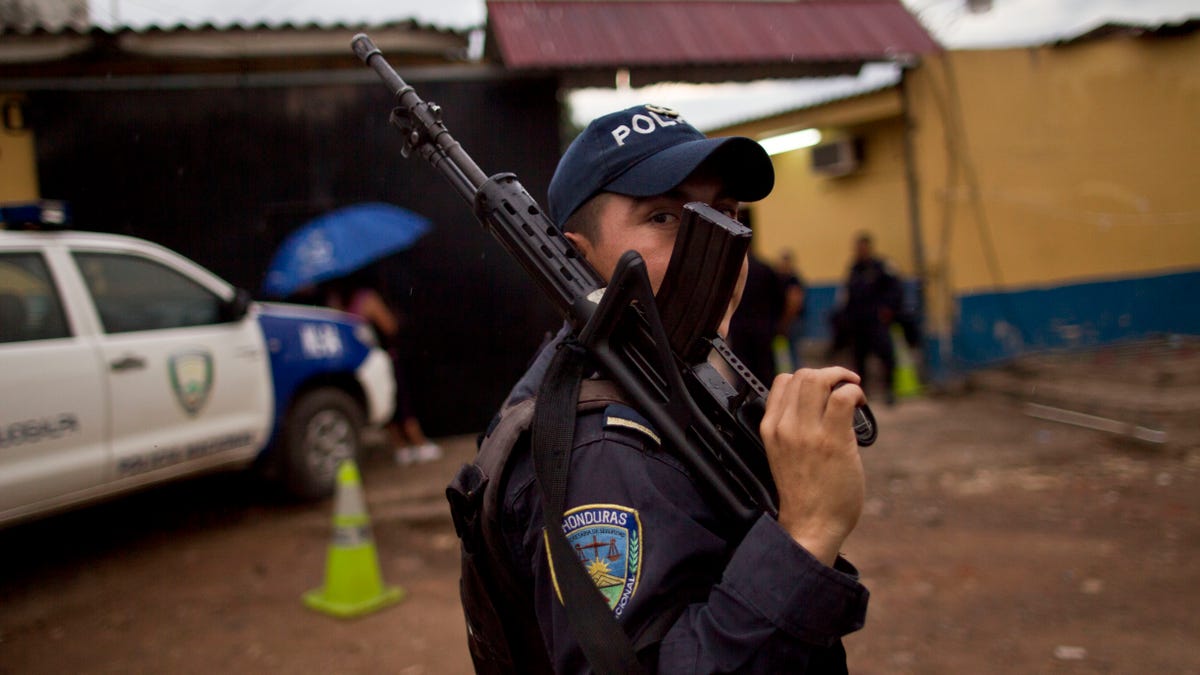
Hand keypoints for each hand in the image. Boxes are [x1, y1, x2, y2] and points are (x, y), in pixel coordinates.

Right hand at [759, 367, 865, 565]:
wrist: (811, 524)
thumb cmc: (803, 494)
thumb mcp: (783, 454)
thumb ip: (793, 428)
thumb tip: (819, 405)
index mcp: (770, 428)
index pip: (782, 381)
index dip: (807, 379)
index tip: (824, 390)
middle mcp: (785, 426)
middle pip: (802, 375)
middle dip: (828, 374)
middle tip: (843, 386)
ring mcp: (807, 433)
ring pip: (819, 379)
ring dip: (842, 378)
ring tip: (854, 393)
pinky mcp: (833, 441)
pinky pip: (843, 398)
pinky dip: (855, 392)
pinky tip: (860, 404)